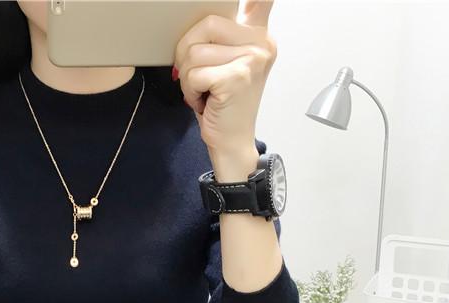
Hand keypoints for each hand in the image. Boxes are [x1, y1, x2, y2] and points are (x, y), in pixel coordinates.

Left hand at [173, 0, 276, 155]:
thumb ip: (222, 38)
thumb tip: (200, 18)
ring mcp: (253, 59)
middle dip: (186, 53)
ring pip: (195, 52)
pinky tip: (203, 101)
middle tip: (196, 78)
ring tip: (202, 92)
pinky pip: (194, 72)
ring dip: (186, 77)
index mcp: (258, 35)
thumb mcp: (226, 64)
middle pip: (205, 23)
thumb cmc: (223, 104)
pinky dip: (189, 90)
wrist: (231, 142)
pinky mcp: (239, 77)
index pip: (261, 0)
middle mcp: (261, 43)